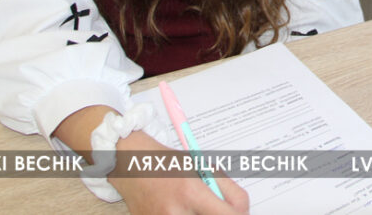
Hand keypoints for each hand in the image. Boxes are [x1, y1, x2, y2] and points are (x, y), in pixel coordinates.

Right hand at [110, 131, 249, 214]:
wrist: (129, 164)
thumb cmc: (165, 161)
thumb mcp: (200, 168)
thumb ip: (224, 188)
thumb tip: (241, 208)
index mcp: (191, 193)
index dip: (240, 214)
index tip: (241, 211)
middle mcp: (175, 213)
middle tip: (222, 208)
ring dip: (204, 214)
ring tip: (198, 205)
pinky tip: (184, 208)